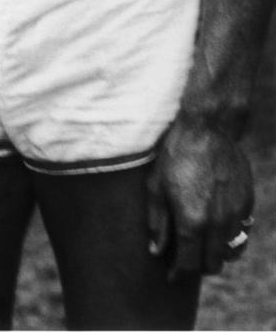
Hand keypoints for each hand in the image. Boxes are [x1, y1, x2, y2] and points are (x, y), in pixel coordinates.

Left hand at [146, 115, 253, 278]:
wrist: (208, 128)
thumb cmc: (175, 154)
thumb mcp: (156, 186)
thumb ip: (157, 222)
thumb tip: (156, 250)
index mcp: (192, 221)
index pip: (189, 264)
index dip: (178, 273)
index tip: (171, 275)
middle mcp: (218, 224)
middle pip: (212, 264)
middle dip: (197, 266)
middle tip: (185, 257)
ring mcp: (236, 214)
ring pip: (230, 251)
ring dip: (216, 252)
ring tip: (201, 242)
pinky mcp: (247, 203)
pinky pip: (242, 231)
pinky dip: (230, 235)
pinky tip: (216, 223)